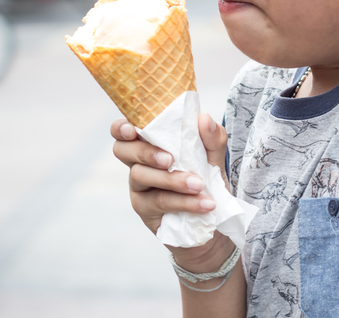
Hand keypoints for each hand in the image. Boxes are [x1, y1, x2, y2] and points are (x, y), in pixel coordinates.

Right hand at [111, 112, 229, 238]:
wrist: (217, 218)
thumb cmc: (208, 181)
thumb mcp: (214, 157)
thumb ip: (211, 137)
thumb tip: (204, 119)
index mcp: (150, 144)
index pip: (124, 131)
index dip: (121, 128)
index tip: (131, 129)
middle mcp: (139, 164)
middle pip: (122, 151)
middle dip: (145, 152)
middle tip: (169, 159)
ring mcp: (140, 188)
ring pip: (141, 176)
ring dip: (171, 180)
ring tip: (199, 184)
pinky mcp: (146, 211)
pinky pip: (159, 202)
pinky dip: (183, 202)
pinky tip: (204, 203)